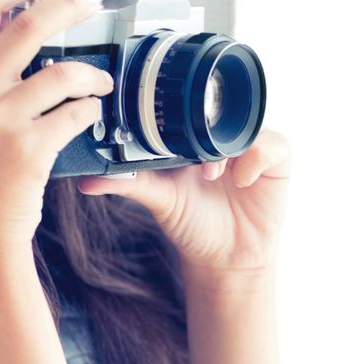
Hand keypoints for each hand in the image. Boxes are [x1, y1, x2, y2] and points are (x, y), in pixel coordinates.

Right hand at [0, 0, 111, 254]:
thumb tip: (23, 25)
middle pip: (29, 21)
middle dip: (69, 6)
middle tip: (92, 7)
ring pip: (62, 71)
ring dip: (92, 71)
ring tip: (102, 79)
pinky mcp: (27, 149)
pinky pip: (75, 113)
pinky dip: (91, 110)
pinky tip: (92, 114)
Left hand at [77, 128, 289, 278]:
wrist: (225, 259)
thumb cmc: (191, 224)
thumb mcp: (158, 200)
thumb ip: (127, 183)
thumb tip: (86, 180)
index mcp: (193, 135)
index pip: (189, 105)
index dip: (179, 107)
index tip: (164, 117)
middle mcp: (224, 133)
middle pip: (222, 107)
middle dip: (206, 126)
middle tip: (192, 155)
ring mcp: (252, 143)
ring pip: (246, 122)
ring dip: (228, 146)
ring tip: (211, 173)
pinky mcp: (277, 159)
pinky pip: (271, 144)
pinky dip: (254, 160)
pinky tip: (239, 182)